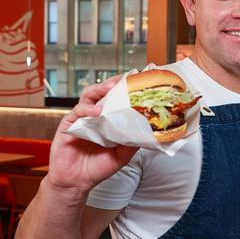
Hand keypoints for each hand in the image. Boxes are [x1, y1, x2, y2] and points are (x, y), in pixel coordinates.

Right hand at [47, 75, 138, 192]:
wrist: (77, 183)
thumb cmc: (98, 167)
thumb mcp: (122, 154)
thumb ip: (133, 141)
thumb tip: (149, 129)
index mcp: (109, 119)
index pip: (118, 98)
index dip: (126, 88)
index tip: (138, 79)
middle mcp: (95, 115)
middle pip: (103, 91)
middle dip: (114, 82)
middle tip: (126, 78)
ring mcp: (81, 118)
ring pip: (89, 95)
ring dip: (100, 89)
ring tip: (112, 88)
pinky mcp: (68, 124)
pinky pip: (77, 111)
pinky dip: (88, 109)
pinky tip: (97, 112)